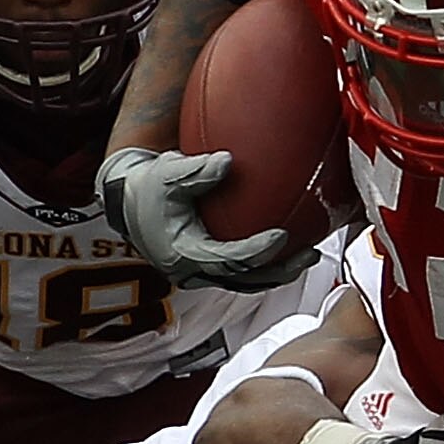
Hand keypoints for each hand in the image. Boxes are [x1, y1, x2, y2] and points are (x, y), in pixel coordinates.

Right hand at [98, 147, 319, 291]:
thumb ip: (195, 170)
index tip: (282, 235)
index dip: (257, 252)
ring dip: (280, 272)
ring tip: (310, 256)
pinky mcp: (211, 268)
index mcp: (183, 254)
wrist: (131, 203)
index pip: (228, 260)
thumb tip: (227, 161)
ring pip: (248, 282)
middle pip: (246, 280)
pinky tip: (292, 249)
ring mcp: (203, 274)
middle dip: (281, 270)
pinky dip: (268, 266)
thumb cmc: (150, 187)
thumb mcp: (166, 173)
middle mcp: (194, 271)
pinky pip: (244, 273)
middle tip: (311, 254)